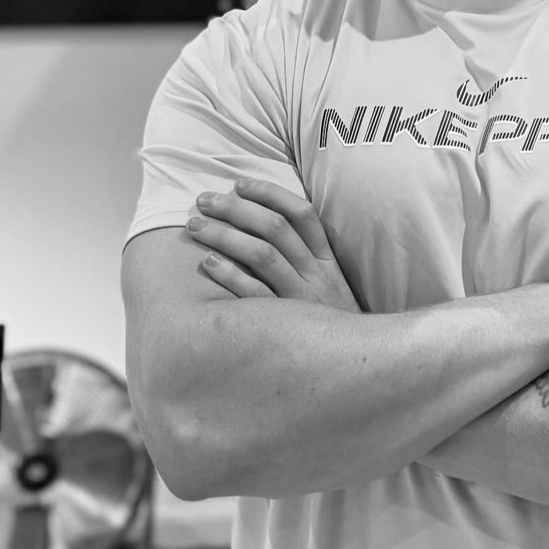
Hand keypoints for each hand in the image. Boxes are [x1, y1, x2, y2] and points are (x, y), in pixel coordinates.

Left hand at [187, 180, 361, 312]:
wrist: (353, 363)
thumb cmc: (330, 321)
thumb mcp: (330, 285)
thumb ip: (306, 257)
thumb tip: (266, 225)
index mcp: (327, 260)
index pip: (301, 213)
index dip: (270, 194)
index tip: (239, 184)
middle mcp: (316, 274)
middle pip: (275, 229)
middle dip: (236, 209)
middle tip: (203, 201)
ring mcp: (300, 299)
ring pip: (262, 255)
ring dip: (225, 236)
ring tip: (195, 226)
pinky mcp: (285, 326)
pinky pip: (255, 295)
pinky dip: (231, 275)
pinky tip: (207, 263)